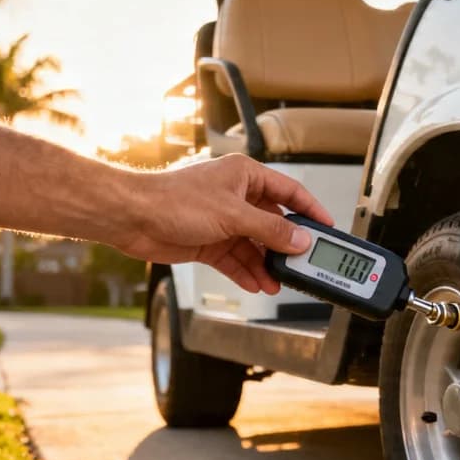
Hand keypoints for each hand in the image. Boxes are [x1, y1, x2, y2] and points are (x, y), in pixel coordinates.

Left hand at [115, 154, 333, 293]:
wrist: (132, 218)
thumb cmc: (172, 200)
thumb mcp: (232, 215)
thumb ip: (270, 229)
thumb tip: (299, 240)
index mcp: (245, 176)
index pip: (289, 191)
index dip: (310, 210)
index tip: (327, 227)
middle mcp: (236, 197)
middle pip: (273, 223)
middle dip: (286, 246)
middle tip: (303, 263)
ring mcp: (222, 221)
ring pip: (255, 246)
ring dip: (266, 265)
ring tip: (278, 281)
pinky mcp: (209, 243)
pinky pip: (236, 260)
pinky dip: (246, 272)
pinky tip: (257, 284)